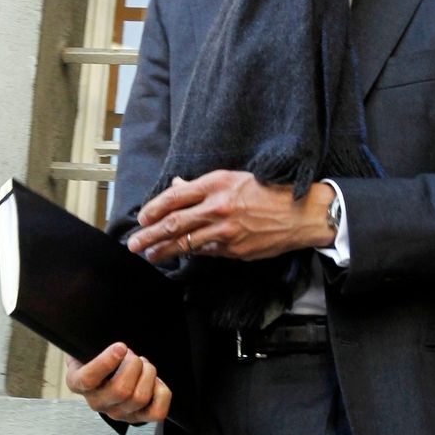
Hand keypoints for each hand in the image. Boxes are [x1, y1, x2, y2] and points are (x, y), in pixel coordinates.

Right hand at [65, 343, 170, 423]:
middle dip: (134, 364)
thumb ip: (93, 339)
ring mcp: (117, 412)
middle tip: (133, 355)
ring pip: (140, 398)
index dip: (106, 362)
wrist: (107, 363)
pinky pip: (156, 413)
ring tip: (143, 365)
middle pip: (121, 390)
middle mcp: (96, 402)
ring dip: (148, 374)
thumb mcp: (89, 342)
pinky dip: (161, 392)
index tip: (121, 346)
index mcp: (78, 382)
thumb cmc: (99, 350)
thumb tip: (114, 340)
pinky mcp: (137, 417)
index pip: (88, 380)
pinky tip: (154, 381)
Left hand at [127, 171, 334, 263]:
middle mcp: (218, 206)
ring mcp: (225, 230)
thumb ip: (202, 186)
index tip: (142, 217)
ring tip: (149, 255)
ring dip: (162, 251)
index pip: (175, 196)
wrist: (300, 213)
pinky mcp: (233, 249)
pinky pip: (205, 252)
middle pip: (173, 223)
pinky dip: (190, 253)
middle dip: (149, 235)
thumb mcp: (234, 179)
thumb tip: (177, 186)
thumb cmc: (269, 191)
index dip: (154, 208)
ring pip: (185, 243)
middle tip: (135, 243)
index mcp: (217, 183)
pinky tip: (178, 255)